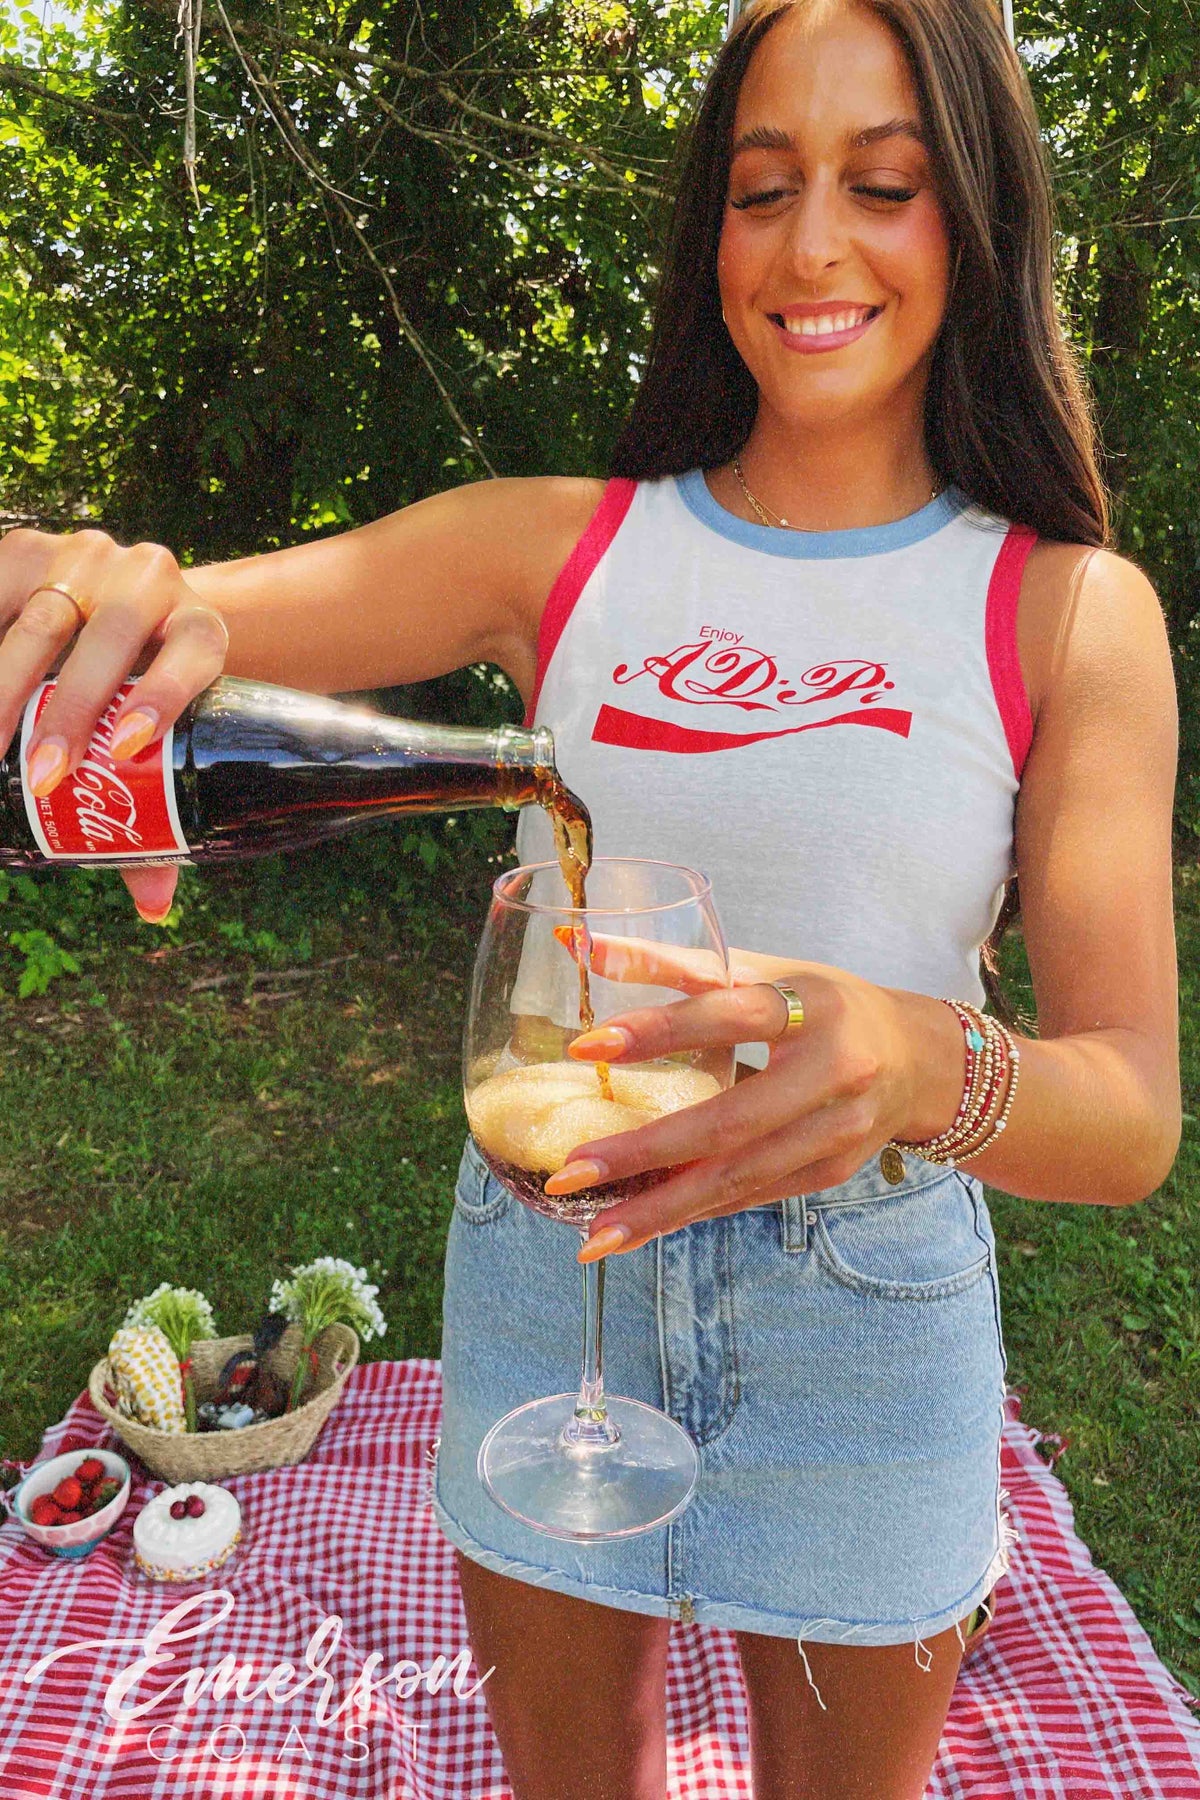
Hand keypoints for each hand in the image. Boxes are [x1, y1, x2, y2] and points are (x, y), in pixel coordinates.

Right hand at [0, 527, 229, 919]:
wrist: (126, 605)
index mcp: (201, 626)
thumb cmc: (150, 689)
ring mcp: (86, 557)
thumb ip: (160, 804)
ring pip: (42, 620)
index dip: (166, 696)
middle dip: (70, 711)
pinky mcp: (27, 549)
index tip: (128, 747)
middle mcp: (151, 579)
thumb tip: (153, 905)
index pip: (194, 652)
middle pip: (110, 639)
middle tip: (43, 778)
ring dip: (7, 686)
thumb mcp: (167, 732)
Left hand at [552, 955, 925, 1262]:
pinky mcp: (831, 1172)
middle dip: (644, 1153)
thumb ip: (672, 963)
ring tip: (594, 1233)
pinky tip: (642, 1226)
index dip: (658, 1030)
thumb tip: (580, 946)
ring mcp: (837, 1131)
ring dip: (662, 1209)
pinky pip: (752, 1196)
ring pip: (739, 1178)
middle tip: (569, 1174)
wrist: (917, 1059)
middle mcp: (831, 1072)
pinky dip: (695, 1212)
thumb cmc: (823, 1003)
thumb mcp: (761, 970)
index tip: (586, 1045)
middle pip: (729, 1122)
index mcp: (810, 1006)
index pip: (727, 1016)